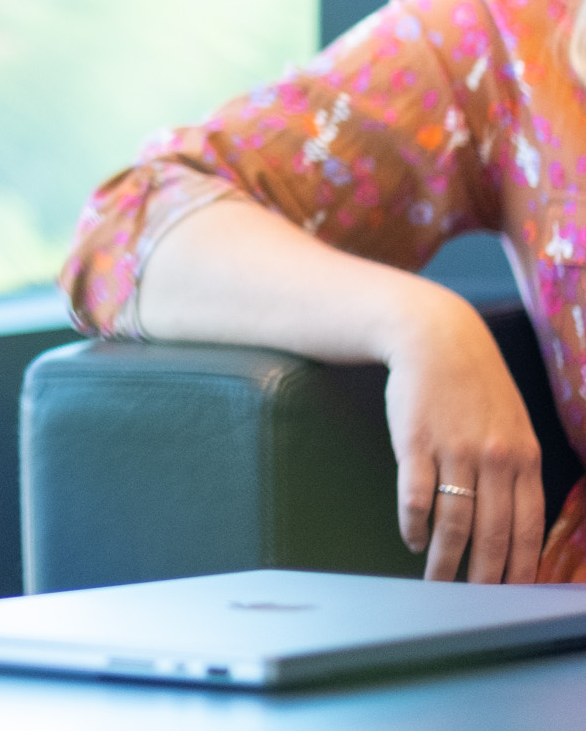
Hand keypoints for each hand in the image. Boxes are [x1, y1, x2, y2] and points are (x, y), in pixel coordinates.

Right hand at [380, 288, 543, 582]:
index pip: (529, 528)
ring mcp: (455, 451)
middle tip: (474, 602)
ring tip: (436, 582)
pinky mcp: (416, 442)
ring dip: (445, 560)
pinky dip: (414, 525)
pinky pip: (417, 496)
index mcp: (525, 458)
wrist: (435, 338)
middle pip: (493, 533)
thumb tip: (515, 519)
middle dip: (485, 576)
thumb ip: (517, 468)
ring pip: (455, 522)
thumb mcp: (512, 423)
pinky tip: (412, 540)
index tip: (513, 594)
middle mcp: (495, 459)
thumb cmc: (474, 385)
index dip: (521, 566)